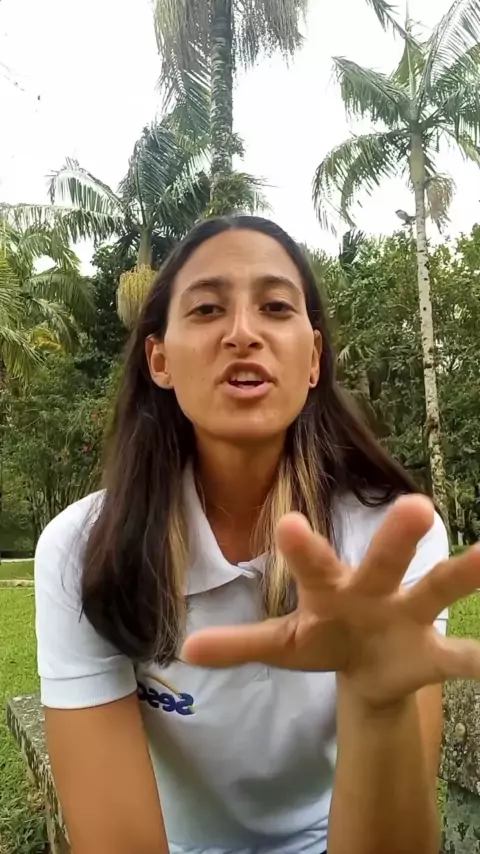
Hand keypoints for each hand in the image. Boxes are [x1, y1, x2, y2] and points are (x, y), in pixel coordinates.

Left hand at [182, 495, 479, 707]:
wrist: (367, 665)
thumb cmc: (323, 639)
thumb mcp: (282, 644)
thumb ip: (240, 644)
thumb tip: (186, 649)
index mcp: (330, 588)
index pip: (313, 562)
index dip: (301, 546)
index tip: (288, 523)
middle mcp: (373, 590)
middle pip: (384, 560)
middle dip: (396, 536)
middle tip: (417, 504)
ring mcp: (408, 615)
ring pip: (436, 587)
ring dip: (463, 573)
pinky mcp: (432, 651)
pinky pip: (459, 656)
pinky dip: (478, 659)